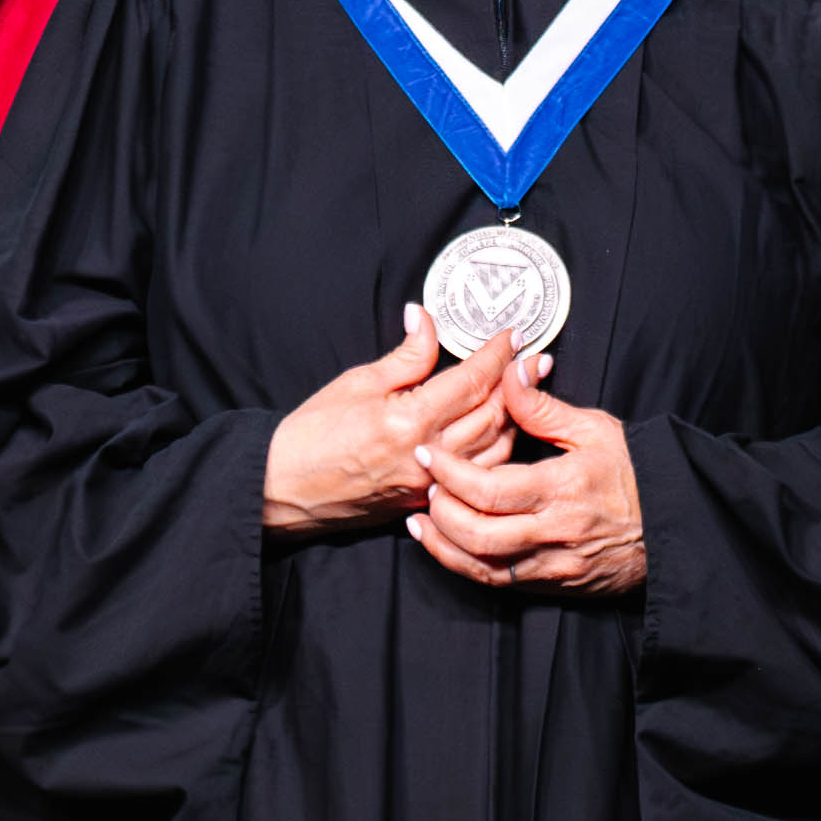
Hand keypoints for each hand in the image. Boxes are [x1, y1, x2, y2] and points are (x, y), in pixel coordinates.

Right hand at [267, 310, 523, 536]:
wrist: (283, 488)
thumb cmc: (312, 434)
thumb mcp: (357, 382)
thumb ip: (405, 355)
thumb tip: (426, 320)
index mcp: (409, 420)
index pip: (471, 380)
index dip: (497, 354)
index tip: (512, 334)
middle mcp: (428, 455)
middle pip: (493, 413)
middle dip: (518, 382)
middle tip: (537, 358)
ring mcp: (430, 483)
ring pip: (494, 449)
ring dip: (514, 417)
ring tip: (524, 392)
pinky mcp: (426, 500)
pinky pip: (477, 475)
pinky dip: (495, 451)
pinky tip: (500, 433)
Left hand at [408, 368, 646, 593]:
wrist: (676, 524)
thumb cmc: (636, 473)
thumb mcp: (594, 429)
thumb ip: (542, 406)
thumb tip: (511, 370)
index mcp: (563, 489)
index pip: (489, 489)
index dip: (449, 473)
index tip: (427, 454)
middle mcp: (555, 533)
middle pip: (477, 535)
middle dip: (441, 511)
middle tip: (426, 485)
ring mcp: (553, 565)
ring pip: (482, 567)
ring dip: (443, 545)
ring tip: (422, 520)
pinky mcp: (553, 584)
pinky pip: (499, 583)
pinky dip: (465, 565)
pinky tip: (448, 545)